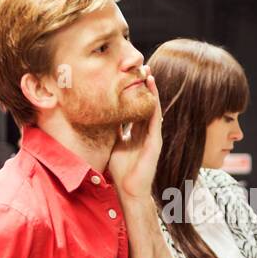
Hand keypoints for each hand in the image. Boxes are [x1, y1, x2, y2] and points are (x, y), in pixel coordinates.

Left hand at [108, 68, 161, 200]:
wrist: (129, 190)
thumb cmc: (121, 171)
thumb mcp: (113, 144)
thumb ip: (112, 131)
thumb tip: (100, 117)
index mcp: (136, 133)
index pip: (135, 108)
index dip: (133, 93)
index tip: (127, 77)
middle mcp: (146, 132)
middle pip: (145, 104)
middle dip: (143, 86)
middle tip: (140, 68)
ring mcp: (152, 136)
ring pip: (152, 107)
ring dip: (151, 90)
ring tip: (147, 73)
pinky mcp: (155, 141)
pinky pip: (155, 118)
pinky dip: (154, 103)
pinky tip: (152, 89)